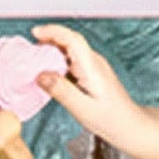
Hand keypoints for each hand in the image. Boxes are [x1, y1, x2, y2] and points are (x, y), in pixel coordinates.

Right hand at [33, 25, 144, 149]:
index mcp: (92, 67)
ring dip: (51, 50)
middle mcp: (94, 62)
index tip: (35, 32)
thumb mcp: (83, 109)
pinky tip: (49, 72)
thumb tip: (40, 76)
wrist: (130, 126)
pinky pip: (72, 60)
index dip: (53, 32)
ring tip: (34, 60)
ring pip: (70, 50)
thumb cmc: (111, 120)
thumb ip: (61, 91)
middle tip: (28, 50)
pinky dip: (57, 61)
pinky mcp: (92, 73)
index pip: (73, 39)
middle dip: (47, 40)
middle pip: (69, 41)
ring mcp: (94, 66)